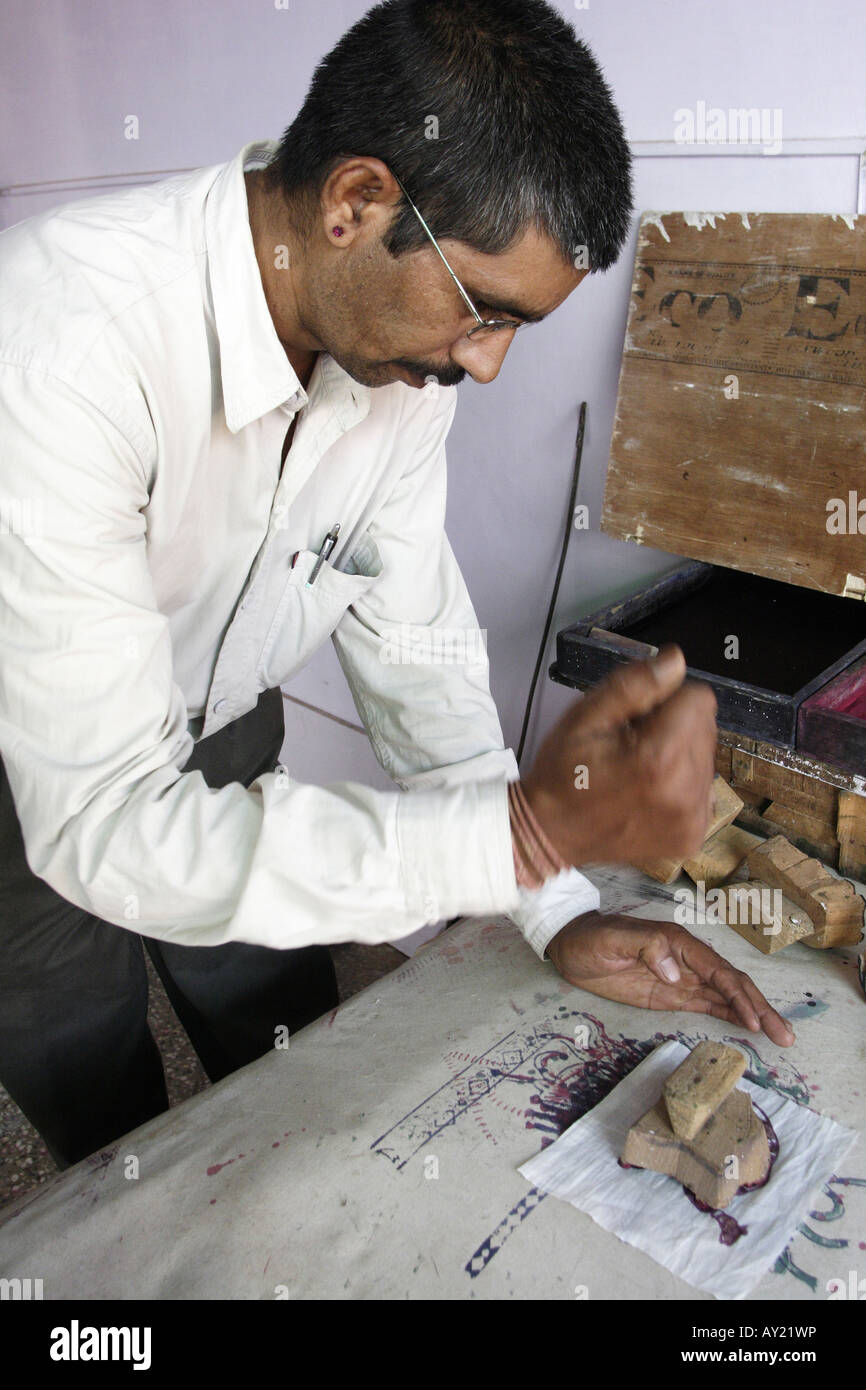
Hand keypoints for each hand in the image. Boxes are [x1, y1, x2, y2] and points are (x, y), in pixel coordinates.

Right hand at [521, 644, 717, 868]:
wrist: (552, 832)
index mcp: (658, 759)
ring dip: (679, 755)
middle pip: (705, 727)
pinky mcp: (693, 835)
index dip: (666, 700)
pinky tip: (649, 791)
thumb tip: (676, 661)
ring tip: (639, 771)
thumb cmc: (563, 774)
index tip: (636, 719)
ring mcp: (692, 819)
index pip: (699, 699)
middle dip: (675, 727)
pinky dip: (680, 784)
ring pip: (706, 756)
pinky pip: (703, 788)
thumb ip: (634, 685)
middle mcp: (684, 792)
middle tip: (632, 746)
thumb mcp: (585, 716)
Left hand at [547, 912, 795, 1046]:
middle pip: (733, 985)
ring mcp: (682, 978)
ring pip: (726, 997)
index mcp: (679, 944)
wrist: (571, 945)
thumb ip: (647, 948)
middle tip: (785, 1035)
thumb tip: (676, 971)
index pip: (719, 972)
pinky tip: (749, 1028)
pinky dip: (731, 1016)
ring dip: (752, 1015)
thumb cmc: (592, 938)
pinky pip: (708, 1005)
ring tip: (779, 1036)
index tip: (754, 1021)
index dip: (739, 996)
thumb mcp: (615, 939)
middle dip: (760, 1009)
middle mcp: (688, 960)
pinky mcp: (672, 994)